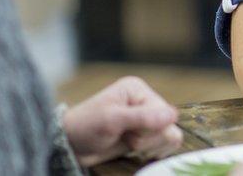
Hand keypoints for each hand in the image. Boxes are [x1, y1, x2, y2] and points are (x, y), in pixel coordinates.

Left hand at [62, 76, 181, 165]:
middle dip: (148, 139)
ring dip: (150, 146)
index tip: (126, 132)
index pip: (164, 113)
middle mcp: (146, 102)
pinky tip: (136, 151)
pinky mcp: (144, 134)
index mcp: (139, 91)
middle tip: (126, 139)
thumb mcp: (111, 120)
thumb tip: (173, 115)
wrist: (69, 146)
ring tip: (128, 143)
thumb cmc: (85, 127)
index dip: (148, 129)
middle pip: (169, 126)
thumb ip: (142, 117)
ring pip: (170, 137)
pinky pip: (164, 144)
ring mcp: (146, 119)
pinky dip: (153, 151)